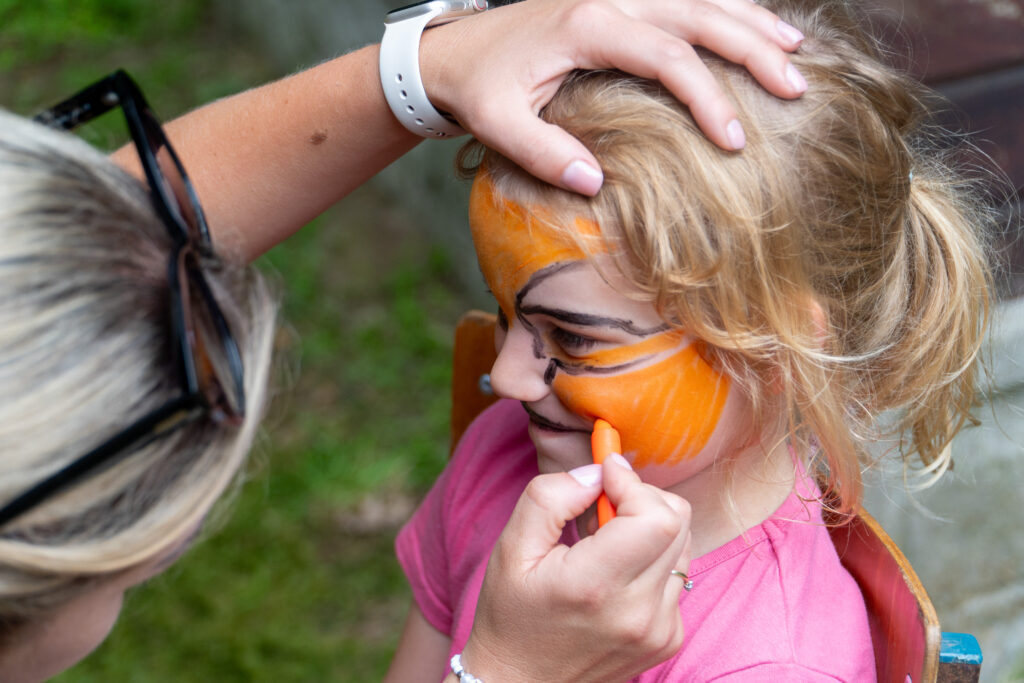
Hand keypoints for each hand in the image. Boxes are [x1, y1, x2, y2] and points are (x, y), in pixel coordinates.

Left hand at [421, 0, 805, 194]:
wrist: (452, 50)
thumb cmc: (478, 88)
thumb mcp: (498, 124)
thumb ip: (544, 153)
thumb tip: (597, 182)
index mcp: (586, 25)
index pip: (667, 56)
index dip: (708, 96)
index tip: (734, 139)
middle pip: (699, 15)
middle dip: (752, 51)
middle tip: (795, 88)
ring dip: (750, 21)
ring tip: (796, 52)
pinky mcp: (616, 1)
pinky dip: (724, 10)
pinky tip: (754, 25)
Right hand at [460, 456, 692, 682]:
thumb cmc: (512, 615)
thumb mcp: (511, 548)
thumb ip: (550, 498)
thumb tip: (596, 473)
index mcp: (595, 586)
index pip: (656, 516)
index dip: (633, 483)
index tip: (605, 474)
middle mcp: (637, 612)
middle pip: (677, 522)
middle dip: (641, 498)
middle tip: (601, 506)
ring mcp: (659, 629)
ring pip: (682, 544)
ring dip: (648, 528)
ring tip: (605, 543)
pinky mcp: (669, 638)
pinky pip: (677, 574)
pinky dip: (652, 559)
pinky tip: (616, 573)